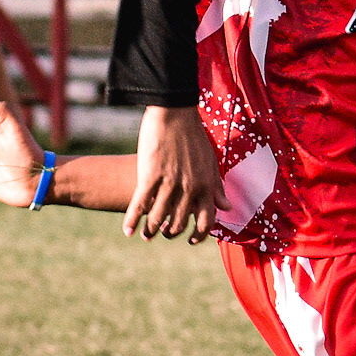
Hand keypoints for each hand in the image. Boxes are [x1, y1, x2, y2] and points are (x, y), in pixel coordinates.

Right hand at [125, 106, 230, 243]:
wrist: (175, 114)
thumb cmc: (194, 136)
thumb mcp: (211, 162)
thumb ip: (217, 187)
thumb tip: (227, 207)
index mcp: (207, 185)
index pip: (207, 220)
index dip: (199, 235)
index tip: (192, 241)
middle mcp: (190, 188)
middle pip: (180, 223)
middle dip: (171, 233)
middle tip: (164, 234)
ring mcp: (170, 183)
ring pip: (158, 218)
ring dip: (151, 231)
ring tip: (147, 235)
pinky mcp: (150, 176)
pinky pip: (139, 205)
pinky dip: (132, 221)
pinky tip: (128, 231)